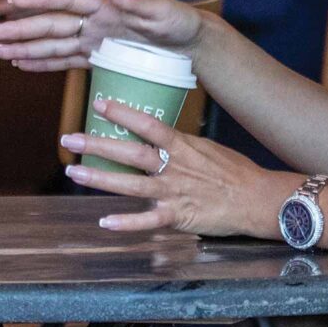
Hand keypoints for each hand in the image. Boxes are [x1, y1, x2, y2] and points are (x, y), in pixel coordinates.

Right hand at [0, 0, 204, 72]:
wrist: (192, 44)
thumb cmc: (180, 22)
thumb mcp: (163, 11)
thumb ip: (134, 0)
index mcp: (106, 5)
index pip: (67, 0)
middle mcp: (94, 21)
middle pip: (50, 25)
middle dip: (19, 29)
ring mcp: (94, 40)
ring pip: (51, 44)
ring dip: (24, 48)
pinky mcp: (98, 57)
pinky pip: (65, 61)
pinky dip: (43, 64)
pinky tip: (21, 65)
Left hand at [60, 99, 282, 237]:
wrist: (259, 199)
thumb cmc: (234, 172)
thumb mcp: (206, 148)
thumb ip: (179, 144)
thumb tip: (156, 135)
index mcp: (183, 146)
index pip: (148, 125)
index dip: (123, 114)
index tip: (99, 104)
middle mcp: (175, 167)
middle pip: (131, 153)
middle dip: (98, 144)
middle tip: (69, 138)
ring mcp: (175, 192)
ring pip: (132, 185)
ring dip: (101, 179)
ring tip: (74, 172)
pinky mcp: (180, 217)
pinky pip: (149, 220)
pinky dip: (128, 222)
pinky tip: (105, 222)